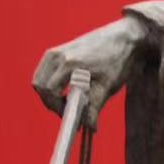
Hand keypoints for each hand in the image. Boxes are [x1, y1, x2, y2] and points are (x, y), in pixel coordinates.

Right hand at [32, 16, 152, 127]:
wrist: (124, 37)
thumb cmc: (118, 59)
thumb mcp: (108, 86)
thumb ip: (94, 107)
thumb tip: (89, 126)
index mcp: (70, 64)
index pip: (51, 93)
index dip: (59, 110)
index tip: (72, 121)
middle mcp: (58, 56)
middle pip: (41, 87)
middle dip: (52, 104)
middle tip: (71, 114)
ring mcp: (54, 52)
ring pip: (39, 80)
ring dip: (49, 95)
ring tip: (69, 103)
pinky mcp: (55, 51)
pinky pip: (44, 73)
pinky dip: (50, 84)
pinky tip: (66, 91)